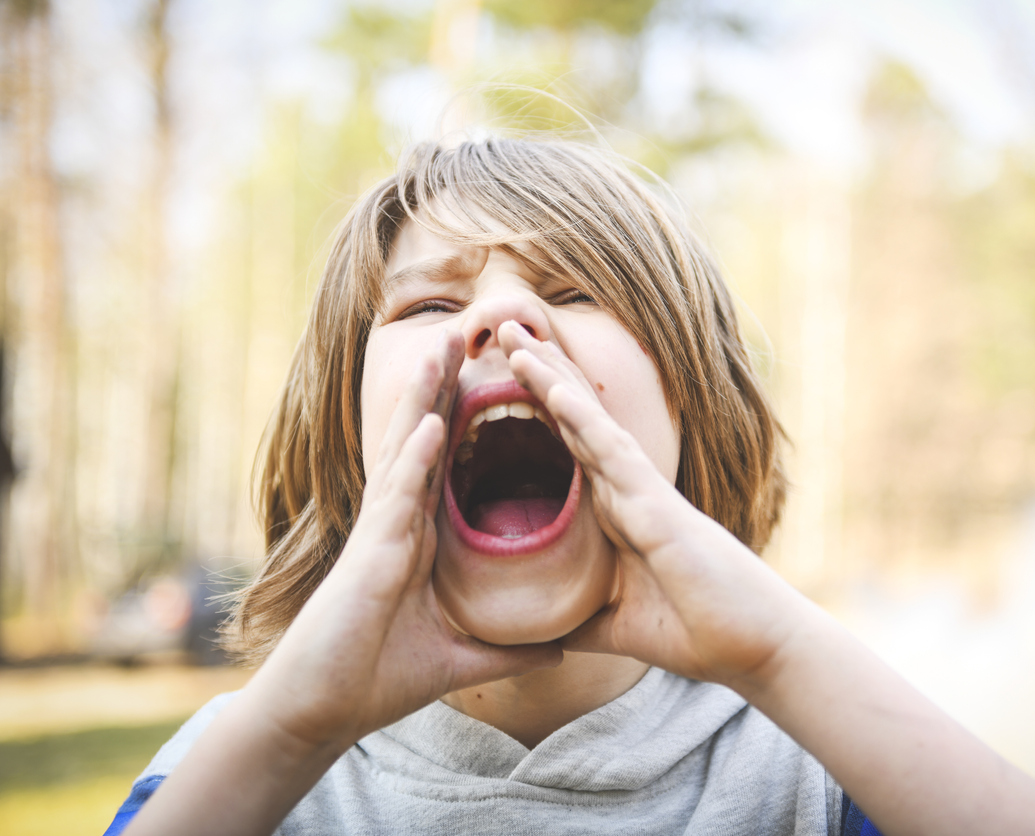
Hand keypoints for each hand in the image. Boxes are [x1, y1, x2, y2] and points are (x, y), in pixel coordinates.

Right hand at [246, 330, 562, 750]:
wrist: (323, 711)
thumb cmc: (378, 679)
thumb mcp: (463, 659)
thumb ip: (511, 648)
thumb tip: (562, 647)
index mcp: (420, 539)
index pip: (445, 465)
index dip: (462, 420)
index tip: (490, 379)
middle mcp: (400, 525)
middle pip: (424, 442)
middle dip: (442, 389)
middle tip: (462, 336)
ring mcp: (382, 533)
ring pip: (405, 453)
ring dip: (424, 400)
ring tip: (442, 349)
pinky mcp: (369, 553)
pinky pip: (395, 497)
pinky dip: (412, 459)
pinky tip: (428, 423)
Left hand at [500, 321, 807, 692]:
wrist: (755, 647)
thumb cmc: (696, 631)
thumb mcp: (613, 626)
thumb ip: (573, 621)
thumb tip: (531, 632)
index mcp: (614, 514)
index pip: (566, 449)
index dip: (535, 410)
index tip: (498, 378)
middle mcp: (626, 492)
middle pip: (573, 420)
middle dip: (538, 375)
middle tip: (501, 329)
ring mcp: (641, 493)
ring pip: (586, 421)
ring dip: (549, 377)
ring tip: (513, 336)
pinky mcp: (656, 505)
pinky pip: (612, 452)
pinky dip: (581, 417)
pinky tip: (551, 387)